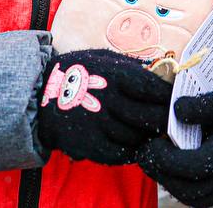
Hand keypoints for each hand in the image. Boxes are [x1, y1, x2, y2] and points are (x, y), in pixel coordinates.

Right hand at [36, 49, 172, 165]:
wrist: (39, 91)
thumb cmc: (76, 70)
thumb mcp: (104, 58)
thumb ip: (131, 66)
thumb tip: (158, 71)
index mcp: (119, 75)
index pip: (157, 90)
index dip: (169, 97)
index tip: (173, 100)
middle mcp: (113, 100)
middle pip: (154, 118)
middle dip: (164, 120)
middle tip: (166, 120)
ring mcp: (102, 124)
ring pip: (139, 138)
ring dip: (145, 136)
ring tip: (146, 131)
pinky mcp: (90, 144)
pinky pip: (120, 154)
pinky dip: (128, 151)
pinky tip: (129, 144)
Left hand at [138, 85, 212, 207]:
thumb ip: (203, 103)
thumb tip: (177, 110)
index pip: (196, 166)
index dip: (168, 159)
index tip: (152, 143)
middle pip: (190, 188)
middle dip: (162, 172)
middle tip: (145, 154)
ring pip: (189, 197)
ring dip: (165, 181)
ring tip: (150, 161)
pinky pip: (193, 198)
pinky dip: (174, 186)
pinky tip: (162, 169)